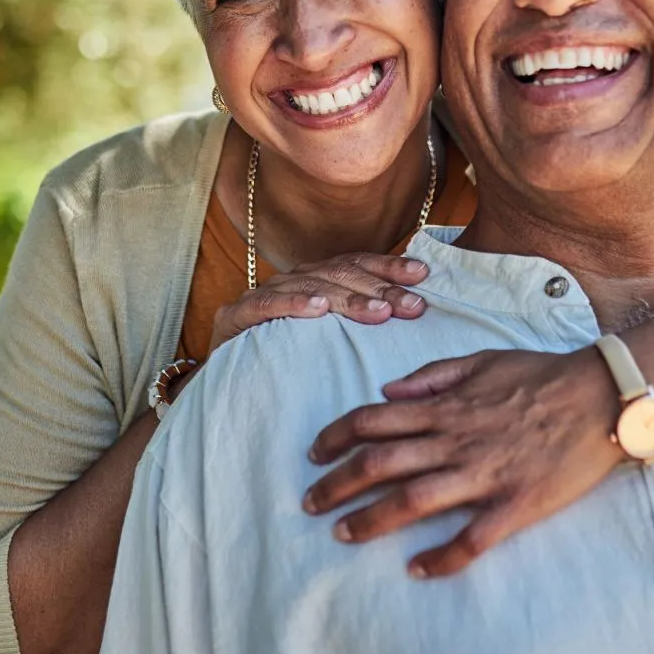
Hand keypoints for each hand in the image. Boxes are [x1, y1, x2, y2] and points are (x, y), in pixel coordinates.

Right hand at [209, 253, 428, 351]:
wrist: (230, 389)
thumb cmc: (288, 365)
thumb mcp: (330, 341)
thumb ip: (360, 322)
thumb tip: (413, 309)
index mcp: (313, 280)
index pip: (355, 264)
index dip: (388, 267)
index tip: (423, 275)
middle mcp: (289, 281)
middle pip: (339, 274)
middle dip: (379, 288)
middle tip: (412, 305)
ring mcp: (260, 296)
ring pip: (309, 287)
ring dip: (347, 298)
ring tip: (378, 312)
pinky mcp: (233, 317)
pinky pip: (265, 306)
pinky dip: (292, 305)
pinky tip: (317, 308)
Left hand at [303, 346, 625, 577]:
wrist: (602, 396)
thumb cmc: (542, 375)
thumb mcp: (481, 360)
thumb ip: (432, 377)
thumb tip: (387, 393)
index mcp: (445, 407)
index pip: (373, 420)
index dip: (336, 437)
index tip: (314, 454)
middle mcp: (455, 440)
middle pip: (379, 463)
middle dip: (337, 484)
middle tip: (310, 504)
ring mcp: (483, 474)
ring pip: (412, 500)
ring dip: (371, 520)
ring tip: (343, 534)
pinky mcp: (515, 504)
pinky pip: (471, 538)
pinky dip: (441, 557)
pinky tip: (417, 569)